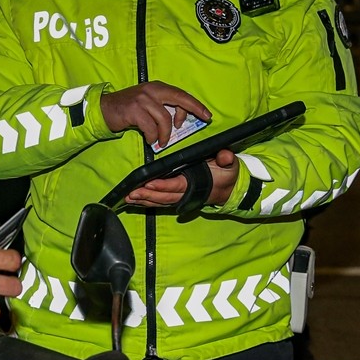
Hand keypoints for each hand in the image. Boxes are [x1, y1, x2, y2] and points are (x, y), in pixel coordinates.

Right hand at [99, 81, 210, 148]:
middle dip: (193, 110)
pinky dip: (152, 137)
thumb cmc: (128, 109)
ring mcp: (142, 100)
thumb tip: (181, 119)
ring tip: (161, 141)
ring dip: (165, 134)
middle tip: (202, 120)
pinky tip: (150, 140)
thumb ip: (162, 107)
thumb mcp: (147, 103)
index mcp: (157, 88)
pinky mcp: (134, 111)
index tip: (206, 114)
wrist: (104, 109)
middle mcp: (151, 90)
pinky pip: (150, 127)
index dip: (195, 104)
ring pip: (164, 119)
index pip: (181, 94)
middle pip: (179, 99)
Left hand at [124, 149, 239, 207]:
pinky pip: (160, 203)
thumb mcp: (230, 165)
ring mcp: (180, 199)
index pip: (176, 185)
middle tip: (131, 193)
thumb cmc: (226, 174)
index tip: (149, 183)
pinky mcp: (176, 200)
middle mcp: (186, 194)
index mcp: (196, 184)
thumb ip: (226, 159)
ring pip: (159, 202)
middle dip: (147, 195)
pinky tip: (135, 201)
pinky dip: (147, 202)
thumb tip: (225, 156)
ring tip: (129, 198)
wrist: (229, 190)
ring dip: (144, 200)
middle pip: (163, 196)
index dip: (163, 185)